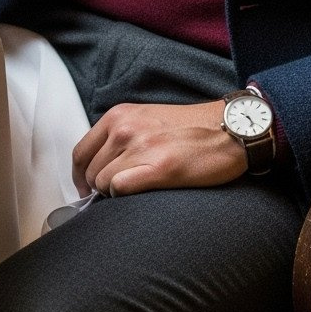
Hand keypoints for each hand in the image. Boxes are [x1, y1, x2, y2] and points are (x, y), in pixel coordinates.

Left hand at [72, 100, 246, 198]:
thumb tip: (99, 165)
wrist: (229, 130)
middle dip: (99, 187)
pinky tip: (143, 192)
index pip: (80, 153)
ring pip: (103, 184)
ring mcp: (141, 147)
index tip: (89, 189)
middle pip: (90, 172)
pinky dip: (125, 197)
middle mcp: (126, 128)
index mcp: (120, 115)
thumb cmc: (191, 128)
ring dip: (114, 194)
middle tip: (119, 193)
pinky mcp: (159, 168)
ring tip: (138, 189)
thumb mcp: (146, 118)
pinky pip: (119, 189)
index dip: (81, 177)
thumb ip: (120, 135)